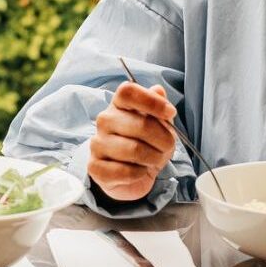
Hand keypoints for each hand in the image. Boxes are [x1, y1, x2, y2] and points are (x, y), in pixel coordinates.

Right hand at [89, 82, 177, 202]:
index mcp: (118, 105)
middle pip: (141, 125)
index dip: (152, 101)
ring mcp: (97, 143)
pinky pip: (125, 171)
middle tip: (167, 147)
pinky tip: (139, 171)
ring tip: (154, 160)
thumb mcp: (160, 125)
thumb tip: (158, 90)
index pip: (128, 92)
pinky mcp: (95, 167)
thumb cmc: (146, 145)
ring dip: (153, 158)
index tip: (170, 112)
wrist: (132, 176)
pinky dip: (140, 174)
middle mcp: (104, 120)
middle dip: (163, 140)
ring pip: (135, 150)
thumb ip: (159, 108)